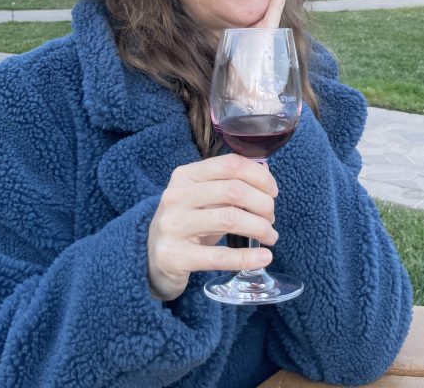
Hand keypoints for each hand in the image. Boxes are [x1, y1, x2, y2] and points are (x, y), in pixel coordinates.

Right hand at [146, 154, 278, 300]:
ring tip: (270, 236)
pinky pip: (219, 257)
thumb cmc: (186, 222)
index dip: (258, 176)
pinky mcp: (175, 256)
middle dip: (263, 203)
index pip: (230, 164)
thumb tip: (266, 174)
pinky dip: (247, 257)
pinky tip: (264, 258)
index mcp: (185, 175)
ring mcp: (173, 226)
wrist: (150, 257)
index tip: (273, 191)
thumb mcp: (201, 197)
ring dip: (260, 227)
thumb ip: (228, 184)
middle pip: (233, 190)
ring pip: (230, 219)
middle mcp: (176, 196)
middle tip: (272, 218)